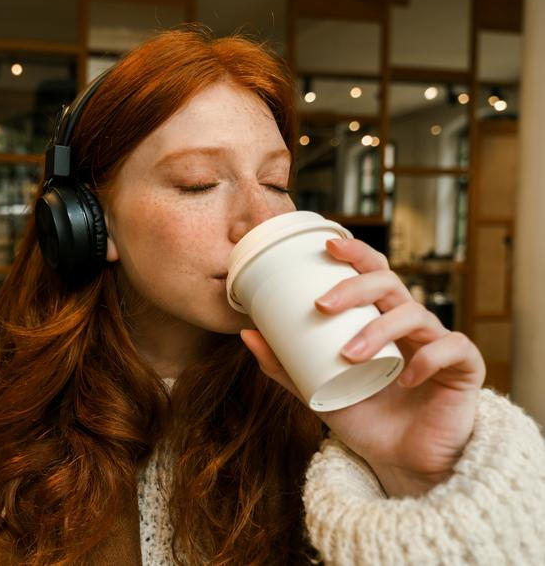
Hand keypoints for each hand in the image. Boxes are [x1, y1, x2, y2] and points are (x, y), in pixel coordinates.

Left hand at [240, 238, 486, 497]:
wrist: (401, 463)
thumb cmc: (364, 419)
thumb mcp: (316, 391)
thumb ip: (284, 365)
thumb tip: (245, 333)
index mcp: (378, 318)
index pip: (371, 272)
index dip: (355, 253)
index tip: (326, 246)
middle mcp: (409, 323)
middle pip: (390, 283)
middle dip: (355, 287)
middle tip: (322, 305)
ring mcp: (438, 342)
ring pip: (415, 314)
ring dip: (379, 330)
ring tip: (350, 355)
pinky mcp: (465, 369)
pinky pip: (452, 349)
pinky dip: (428, 358)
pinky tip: (406, 376)